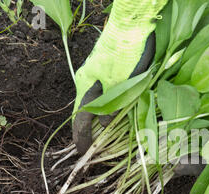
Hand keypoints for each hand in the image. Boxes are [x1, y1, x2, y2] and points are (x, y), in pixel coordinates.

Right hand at [73, 33, 155, 153]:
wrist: (130, 27)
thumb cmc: (125, 56)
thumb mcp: (120, 85)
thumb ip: (111, 106)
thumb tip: (105, 124)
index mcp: (85, 86)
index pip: (79, 118)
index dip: (81, 137)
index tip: (82, 151)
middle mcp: (85, 81)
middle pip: (84, 111)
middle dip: (89, 130)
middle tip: (95, 146)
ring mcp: (93, 74)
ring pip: (93, 102)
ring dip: (98, 118)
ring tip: (105, 133)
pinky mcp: (103, 70)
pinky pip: (101, 94)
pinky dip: (105, 106)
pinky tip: (113, 111)